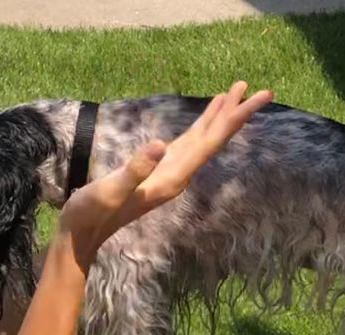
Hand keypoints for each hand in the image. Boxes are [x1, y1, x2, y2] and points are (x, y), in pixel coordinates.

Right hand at [57, 81, 272, 266]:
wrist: (82, 235)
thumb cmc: (91, 213)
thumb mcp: (111, 189)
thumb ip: (136, 169)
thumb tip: (160, 146)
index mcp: (171, 178)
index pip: (209, 143)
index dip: (232, 119)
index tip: (255, 99)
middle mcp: (176, 177)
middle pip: (213, 141)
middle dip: (235, 115)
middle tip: (262, 91)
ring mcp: (168, 174)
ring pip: (203, 141)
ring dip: (220, 118)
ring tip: (237, 92)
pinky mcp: (157, 171)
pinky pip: (188, 144)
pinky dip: (201, 127)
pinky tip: (206, 117)